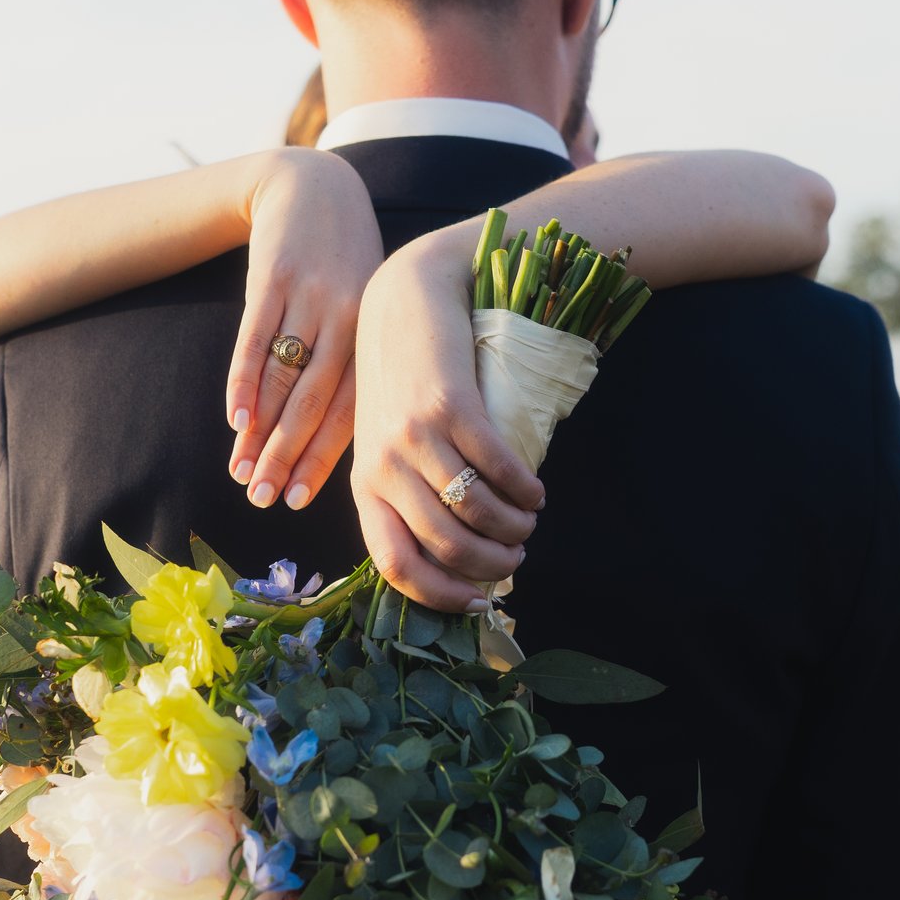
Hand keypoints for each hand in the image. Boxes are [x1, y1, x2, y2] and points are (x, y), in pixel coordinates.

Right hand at [225, 150, 381, 510]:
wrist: (313, 186)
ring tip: (242, 472)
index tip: (297, 502)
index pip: (348, 412)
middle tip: (263, 502)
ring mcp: (312, 299)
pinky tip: (234, 420)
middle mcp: (349, 321)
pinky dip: (244, 382)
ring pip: (284, 380)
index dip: (321, 460)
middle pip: (314, 404)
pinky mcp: (275, 278)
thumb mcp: (363, 309)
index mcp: (375, 337)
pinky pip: (256, 340)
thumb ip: (353, 365)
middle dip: (287, 458)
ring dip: (260, 432)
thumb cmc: (340, 263)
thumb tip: (323, 441)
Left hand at [350, 230, 547, 610]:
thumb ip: (405, 491)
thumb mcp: (386, 440)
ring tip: (527, 523)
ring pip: (474, 512)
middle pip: (444, 546)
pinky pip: (497, 467)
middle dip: (490, 565)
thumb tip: (452, 555)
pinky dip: (524, 490)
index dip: (441, 595)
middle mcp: (384, 467)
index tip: (478, 600)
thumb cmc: (400, 379)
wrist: (403, 299)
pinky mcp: (451, 406)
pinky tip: (535, 492)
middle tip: (515, 558)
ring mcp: (415, 436)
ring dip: (512, 529)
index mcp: (364, 485)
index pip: (395, 565)